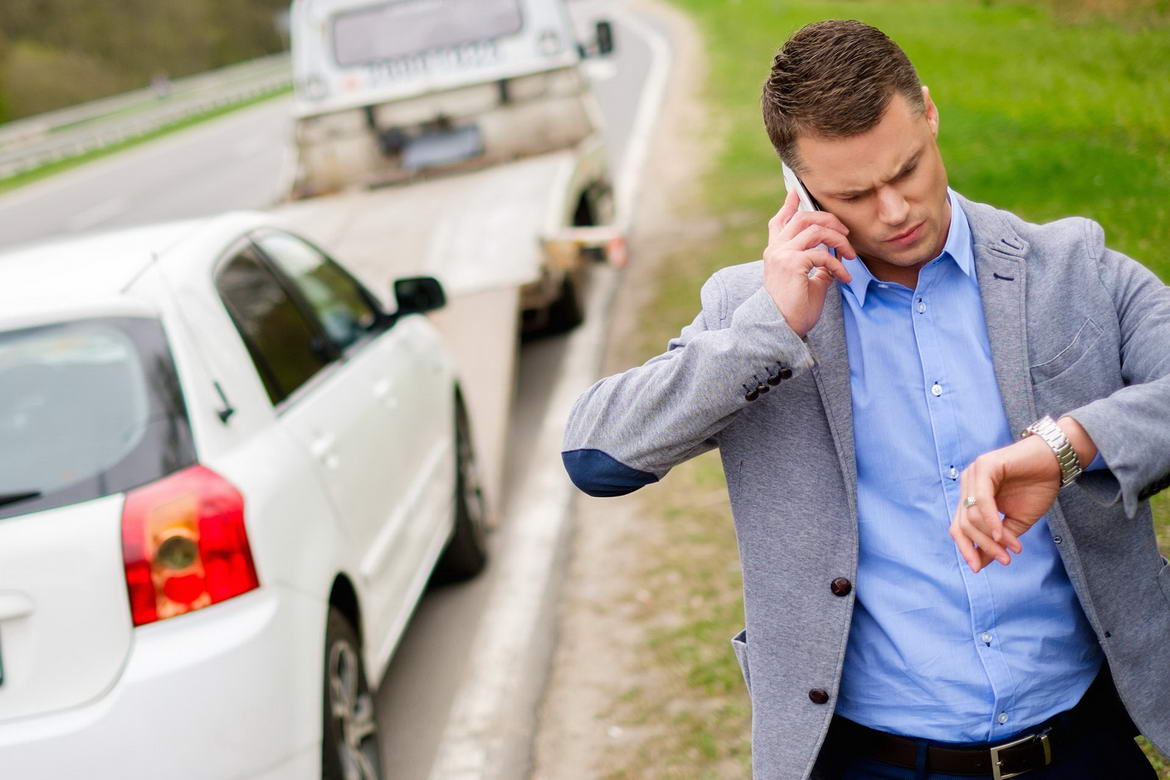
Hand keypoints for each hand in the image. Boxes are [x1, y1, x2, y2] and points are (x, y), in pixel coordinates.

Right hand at [763, 188, 855, 338]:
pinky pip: (822, 254)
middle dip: (829, 220)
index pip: (779, 221)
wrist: (780, 329)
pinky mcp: (792, 264)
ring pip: (815, 229)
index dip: (789, 204)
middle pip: (803, 217)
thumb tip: (831, 258)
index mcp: (775, 252)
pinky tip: (844, 277)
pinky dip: (838, 264)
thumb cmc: (793, 310)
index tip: (796, 190)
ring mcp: (782, 255)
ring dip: (838, 240)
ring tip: (849, 255)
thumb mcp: (807, 282)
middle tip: (846, 233)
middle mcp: (775, 250)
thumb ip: (815, 266)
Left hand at [949, 435, 1062, 572]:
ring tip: (1012, 549)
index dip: (966, 549)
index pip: (959, 528)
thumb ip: (998, 539)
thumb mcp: (1016, 522)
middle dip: (983, 547)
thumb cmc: (1036, 488)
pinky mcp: (984, 466)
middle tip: (1004, 560)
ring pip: (972, 516)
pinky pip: (981, 500)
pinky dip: (991, 521)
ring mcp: (973, 474)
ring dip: (992, 538)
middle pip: (964, 525)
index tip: (978, 569)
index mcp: (971, 497)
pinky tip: (1003, 535)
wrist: (1056, 462)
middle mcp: (967, 485)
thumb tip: (981, 563)